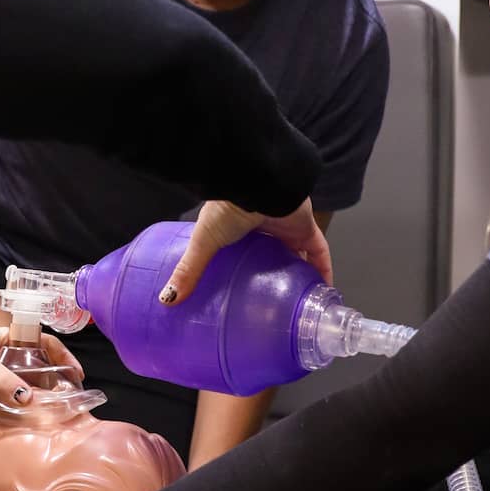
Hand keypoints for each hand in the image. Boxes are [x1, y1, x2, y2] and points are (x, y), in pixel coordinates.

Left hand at [0, 328, 84, 413]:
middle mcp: (6, 359)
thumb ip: (3, 381)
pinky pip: (8, 407)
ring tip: (55, 417)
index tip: (76, 374)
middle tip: (70, 400)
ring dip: (37, 402)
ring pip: (24, 390)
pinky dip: (19, 416)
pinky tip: (29, 427)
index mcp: (8, 341)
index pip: (44, 344)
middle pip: (38, 370)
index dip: (63, 357)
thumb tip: (29, 399)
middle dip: (54, 383)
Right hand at [161, 198, 332, 304]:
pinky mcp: (306, 228)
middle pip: (273, 257)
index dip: (246, 270)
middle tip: (274, 306)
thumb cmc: (227, 209)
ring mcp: (287, 229)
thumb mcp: (203, 241)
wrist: (256, 184)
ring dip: (301, 276)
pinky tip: (321, 291)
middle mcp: (266, 229)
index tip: (243, 294)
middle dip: (275, 277)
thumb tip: (166, 299)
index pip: (244, 253)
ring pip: (298, 256)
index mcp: (240, 230)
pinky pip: (319, 252)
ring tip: (300, 304)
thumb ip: (189, 270)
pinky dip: (322, 270)